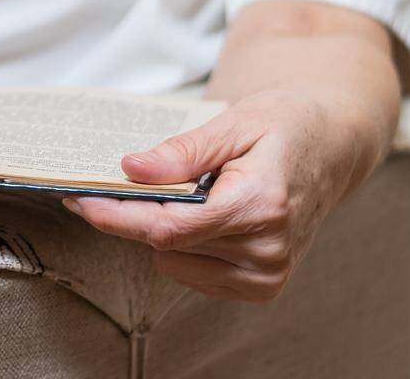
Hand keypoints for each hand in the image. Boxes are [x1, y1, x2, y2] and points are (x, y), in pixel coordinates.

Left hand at [62, 90, 366, 301]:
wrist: (330, 148)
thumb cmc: (283, 126)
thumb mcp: (233, 122)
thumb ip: (182, 151)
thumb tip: (130, 168)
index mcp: (261, 205)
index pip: (170, 227)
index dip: (118, 216)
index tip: (79, 200)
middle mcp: (268, 249)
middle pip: (167, 246)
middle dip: (131, 215)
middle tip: (103, 185)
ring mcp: (268, 274)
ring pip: (175, 263)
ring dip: (160, 230)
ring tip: (178, 192)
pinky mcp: (263, 287)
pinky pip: (195, 273)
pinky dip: (181, 246)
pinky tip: (197, 215)